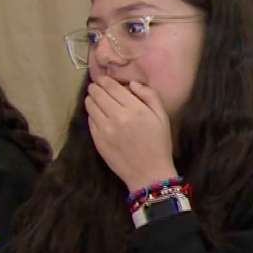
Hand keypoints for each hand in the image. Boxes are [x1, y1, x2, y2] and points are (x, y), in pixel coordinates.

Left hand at [84, 76, 178, 191]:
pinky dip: (92, 114)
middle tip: (98, 87)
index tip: (104, 79)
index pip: (111, 86)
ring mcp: (104, 129)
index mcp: (135, 109)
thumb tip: (132, 83)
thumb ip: (150, 95)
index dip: (105, 80)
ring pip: (90, 105)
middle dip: (96, 87)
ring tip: (96, 99)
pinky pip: (89, 120)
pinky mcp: (97, 140)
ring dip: (92, 99)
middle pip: (97, 93)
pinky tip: (99, 115)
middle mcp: (117, 117)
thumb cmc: (159, 144)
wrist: (149, 174)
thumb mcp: (162, 117)